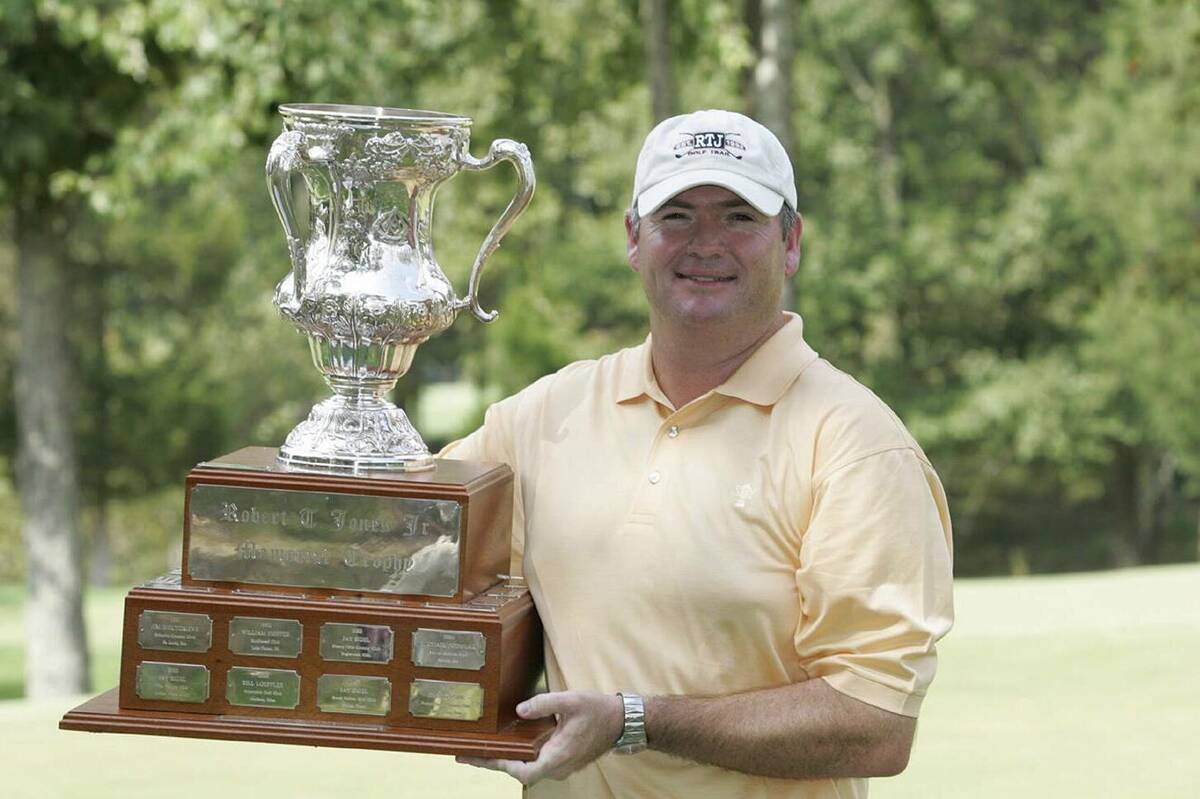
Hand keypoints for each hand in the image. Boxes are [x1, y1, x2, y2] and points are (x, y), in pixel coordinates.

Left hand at [456, 690, 623, 785]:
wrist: (622, 721)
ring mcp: (560, 765)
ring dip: (506, 759)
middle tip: (468, 754)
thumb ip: (543, 704)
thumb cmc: (598, 711)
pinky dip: (519, 755)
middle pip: (520, 770)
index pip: (522, 771)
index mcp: (557, 756)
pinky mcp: (562, 759)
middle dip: (494, 762)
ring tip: (482, 749)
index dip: (498, 766)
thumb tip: (519, 710)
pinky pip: (536, 761)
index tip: (478, 757)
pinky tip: (508, 744)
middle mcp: (557, 766)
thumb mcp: (570, 701)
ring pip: (527, 767)